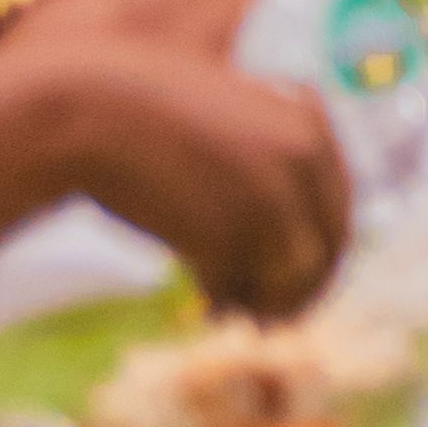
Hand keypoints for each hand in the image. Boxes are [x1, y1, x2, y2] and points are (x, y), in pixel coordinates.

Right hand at [34, 31, 353, 321]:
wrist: (89, 111)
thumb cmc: (141, 114)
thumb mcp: (224, 117)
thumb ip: (267, 153)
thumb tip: (292, 230)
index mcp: (308, 120)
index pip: (337, 202)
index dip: (320, 248)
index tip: (297, 277)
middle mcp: (304, 157)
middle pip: (329, 242)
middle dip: (303, 286)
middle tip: (271, 315)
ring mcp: (273, 196)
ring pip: (298, 276)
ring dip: (269, 303)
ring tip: (231, 313)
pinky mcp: (232, 234)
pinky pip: (244, 288)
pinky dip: (228, 302)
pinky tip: (206, 305)